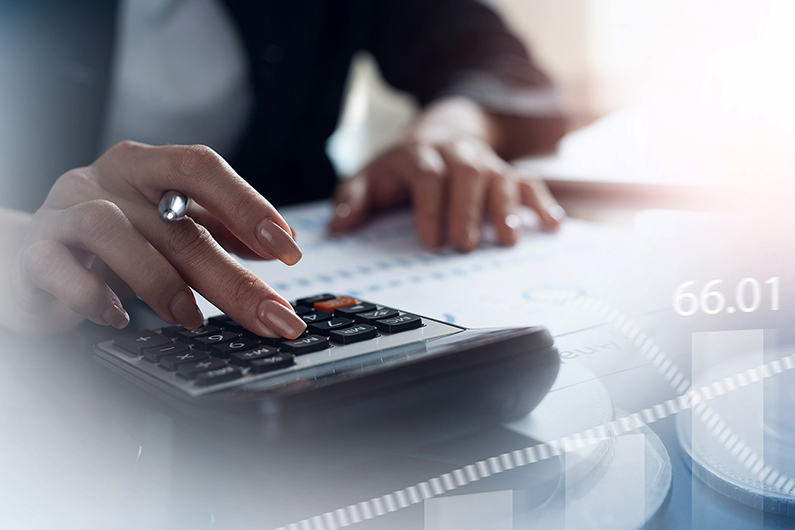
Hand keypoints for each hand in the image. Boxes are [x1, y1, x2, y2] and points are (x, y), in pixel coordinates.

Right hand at [2, 141, 306, 336]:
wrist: (30, 256)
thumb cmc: (112, 241)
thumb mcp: (166, 225)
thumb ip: (215, 229)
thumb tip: (273, 248)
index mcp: (146, 166)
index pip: (201, 167)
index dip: (247, 204)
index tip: (289, 247)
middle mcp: (106, 179)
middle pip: (177, 224)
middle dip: (233, 278)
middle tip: (273, 316)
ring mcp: (64, 211)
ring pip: (113, 231)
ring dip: (162, 283)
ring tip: (191, 318)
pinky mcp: (34, 252)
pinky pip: (60, 268)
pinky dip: (94, 295)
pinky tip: (119, 316)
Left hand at [328, 99, 564, 250]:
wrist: (440, 133)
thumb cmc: (401, 168)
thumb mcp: (369, 177)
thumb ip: (352, 199)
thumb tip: (337, 227)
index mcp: (419, 154)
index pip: (426, 175)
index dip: (429, 206)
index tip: (431, 240)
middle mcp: (456, 154)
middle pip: (466, 174)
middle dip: (467, 209)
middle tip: (465, 245)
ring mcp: (486, 162)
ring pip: (500, 177)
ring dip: (506, 208)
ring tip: (508, 241)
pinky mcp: (508, 172)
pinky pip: (529, 184)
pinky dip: (542, 204)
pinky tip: (553, 227)